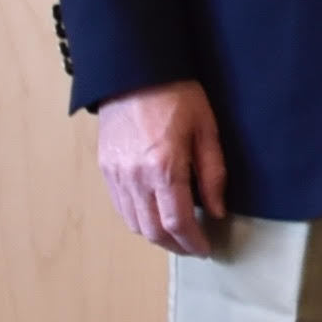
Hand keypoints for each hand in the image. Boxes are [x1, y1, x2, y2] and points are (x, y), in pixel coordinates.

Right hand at [95, 79, 227, 254]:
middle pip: (153, 231)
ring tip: (177, 234)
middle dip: (175, 245)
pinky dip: (138, 219)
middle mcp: (135, 177)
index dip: (193, 242)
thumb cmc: (178, 96)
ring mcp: (116, 175)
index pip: (177, 222)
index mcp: (164, 168)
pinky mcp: (105, 169)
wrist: (135, 73)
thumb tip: (217, 211)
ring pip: (134, 223)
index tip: (206, 249)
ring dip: (156, 236)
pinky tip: (155, 215)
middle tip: (194, 247)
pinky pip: (121, 207)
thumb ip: (213, 174)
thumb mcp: (207, 130)